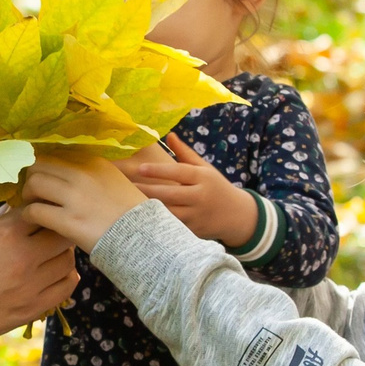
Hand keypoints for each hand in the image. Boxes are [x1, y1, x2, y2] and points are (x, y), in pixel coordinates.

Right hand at [0, 207, 78, 361]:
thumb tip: (15, 208)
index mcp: (3, 233)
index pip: (40, 209)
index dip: (38, 210)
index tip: (32, 214)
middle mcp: (22, 256)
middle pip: (62, 233)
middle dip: (55, 230)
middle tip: (44, 233)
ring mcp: (30, 285)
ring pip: (68, 259)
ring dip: (60, 253)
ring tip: (46, 254)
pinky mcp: (32, 309)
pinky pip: (66, 286)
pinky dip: (64, 276)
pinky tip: (50, 274)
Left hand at [18, 156, 148, 251]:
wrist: (144, 238)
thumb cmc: (130, 212)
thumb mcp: (114, 179)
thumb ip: (91, 172)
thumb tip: (66, 172)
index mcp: (93, 162)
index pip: (55, 154)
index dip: (43, 166)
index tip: (41, 177)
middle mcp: (82, 174)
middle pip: (39, 165)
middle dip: (31, 178)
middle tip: (32, 193)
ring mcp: (74, 197)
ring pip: (33, 184)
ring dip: (27, 195)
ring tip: (32, 205)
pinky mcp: (68, 221)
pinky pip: (34, 211)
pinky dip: (28, 215)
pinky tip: (32, 221)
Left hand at [117, 132, 258, 246]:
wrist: (237, 215)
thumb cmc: (216, 187)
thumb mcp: (205, 168)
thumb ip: (185, 153)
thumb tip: (170, 135)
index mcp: (202, 178)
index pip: (178, 172)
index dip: (159, 171)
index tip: (140, 168)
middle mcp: (200, 197)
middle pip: (169, 194)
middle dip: (147, 190)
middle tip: (127, 186)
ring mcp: (196, 216)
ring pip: (168, 212)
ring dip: (149, 207)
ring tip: (129, 201)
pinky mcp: (192, 230)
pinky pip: (172, 226)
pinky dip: (157, 221)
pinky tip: (141, 217)